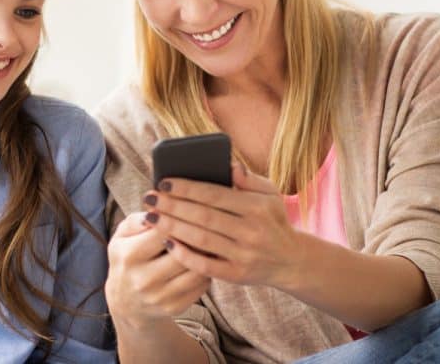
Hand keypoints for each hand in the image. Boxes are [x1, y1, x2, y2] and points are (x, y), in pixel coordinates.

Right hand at [105, 211, 211, 327]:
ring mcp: (160, 296)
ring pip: (197, 268)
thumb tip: (159, 207)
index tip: (189, 207)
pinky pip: (202, 284)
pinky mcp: (175, 307)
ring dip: (207, 252)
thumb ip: (138, 219)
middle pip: (183, 250)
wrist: (126, 302)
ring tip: (212, 238)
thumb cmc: (127, 259)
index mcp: (129, 255)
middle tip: (210, 221)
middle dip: (197, 234)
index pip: (162, 230)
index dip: (179, 216)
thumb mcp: (122, 236)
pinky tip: (207, 259)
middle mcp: (144, 279)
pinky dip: (207, 269)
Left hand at [144, 160, 306, 287]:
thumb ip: (249, 179)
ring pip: (201, 240)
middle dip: (172, 206)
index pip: (214, 194)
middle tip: (148, 198)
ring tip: (150, 217)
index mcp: (257, 207)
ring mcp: (244, 255)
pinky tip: (166, 242)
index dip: (186, 188)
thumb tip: (229, 164)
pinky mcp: (236, 275)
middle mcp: (251, 232)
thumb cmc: (272, 220)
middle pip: (203, 216)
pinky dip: (184, 254)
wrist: (291, 261)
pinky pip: (204, 266)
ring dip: (172, 228)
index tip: (163, 182)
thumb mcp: (270, 195)